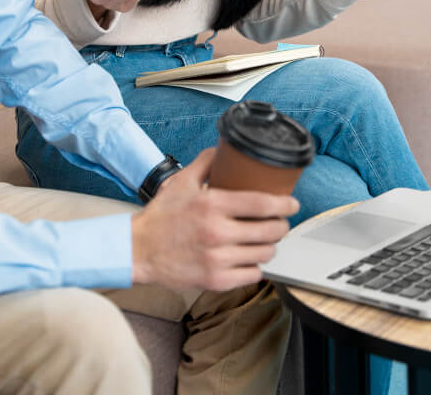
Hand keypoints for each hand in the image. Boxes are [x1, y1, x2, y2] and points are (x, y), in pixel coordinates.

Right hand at [131, 149, 297, 291]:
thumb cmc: (160, 217)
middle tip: (280, 222)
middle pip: (269, 231)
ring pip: (264, 254)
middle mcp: (217, 232)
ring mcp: (217, 259)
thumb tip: (223, 151)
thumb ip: (205, 163)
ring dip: (269, 246)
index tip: (292, 203)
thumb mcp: (181, 182)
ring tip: (264, 240)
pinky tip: (249, 258)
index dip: (284, 204)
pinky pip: (252, 275)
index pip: (261, 204)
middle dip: (281, 226)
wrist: (138, 249)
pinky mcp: (215, 281)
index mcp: (212, 204)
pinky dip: (255, 267)